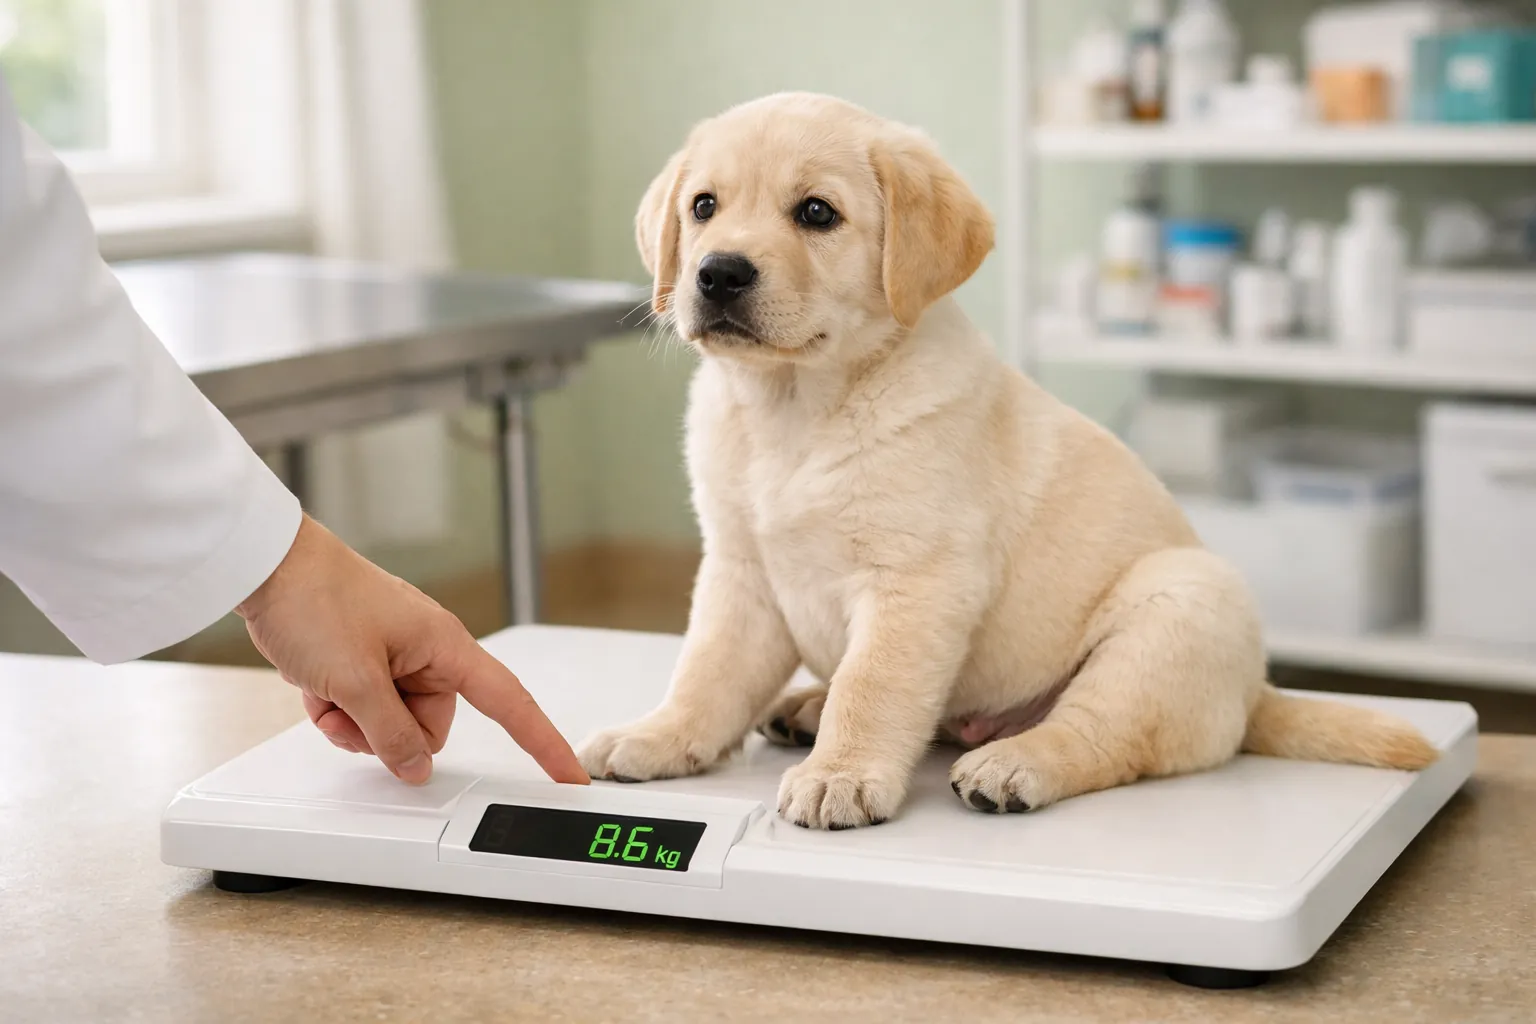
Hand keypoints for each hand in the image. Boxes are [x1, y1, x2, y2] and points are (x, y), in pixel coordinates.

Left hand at [236, 515, 587, 785]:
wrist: (268, 567)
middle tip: (352, 711)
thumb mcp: (355, 681)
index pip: (509, 702)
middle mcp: (426, 652)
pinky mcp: (365, 662)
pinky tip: (316, 690)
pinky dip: (339, 712)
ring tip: (327, 695)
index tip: (568, 774)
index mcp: (445, 646)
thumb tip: (415, 766)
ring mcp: (394, 657)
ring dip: (356, 724)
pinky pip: (366, 711)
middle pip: (432, 725)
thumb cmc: (316, 599)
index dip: (542, 742)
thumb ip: (390, 733)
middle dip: (389, 733)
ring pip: (394, 723)